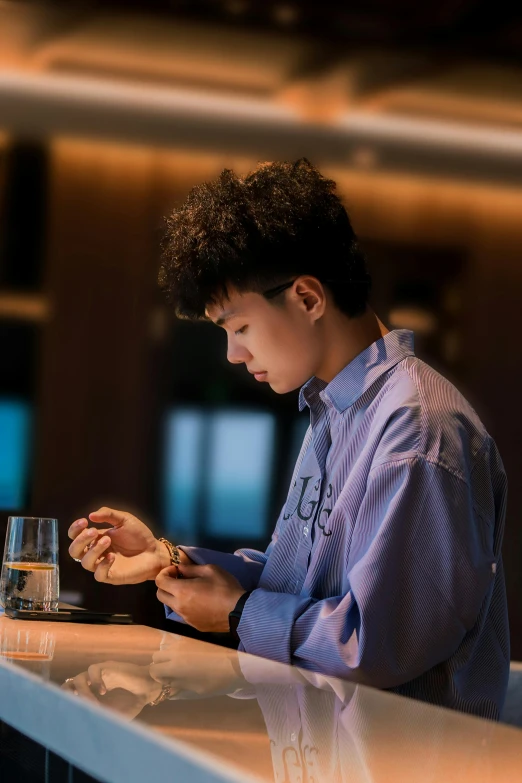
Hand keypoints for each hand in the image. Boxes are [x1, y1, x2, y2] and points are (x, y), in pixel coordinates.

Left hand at [62, 661, 160, 719]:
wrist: (148, 689)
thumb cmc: (131, 703)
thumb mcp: (115, 716)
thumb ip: (102, 720)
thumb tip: (89, 734)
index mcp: (90, 695)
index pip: (69, 696)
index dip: (67, 705)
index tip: (76, 717)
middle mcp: (90, 684)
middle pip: (68, 685)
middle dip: (68, 697)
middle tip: (78, 709)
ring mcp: (98, 675)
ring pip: (78, 678)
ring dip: (83, 693)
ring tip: (95, 705)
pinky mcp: (107, 667)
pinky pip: (92, 669)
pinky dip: (95, 681)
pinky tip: (104, 691)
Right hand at [67, 506, 189, 583]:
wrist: (154, 550)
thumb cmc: (139, 535)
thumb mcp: (124, 519)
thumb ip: (109, 514)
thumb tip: (91, 515)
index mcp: (96, 538)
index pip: (75, 536)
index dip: (75, 529)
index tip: (84, 521)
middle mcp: (96, 552)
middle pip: (74, 551)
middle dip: (81, 540)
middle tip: (94, 532)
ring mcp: (102, 565)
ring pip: (85, 563)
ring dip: (94, 550)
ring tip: (108, 540)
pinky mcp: (111, 576)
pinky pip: (98, 575)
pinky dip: (102, 565)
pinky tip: (112, 556)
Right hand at [149, 635, 244, 697]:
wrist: (234, 663)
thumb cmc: (215, 681)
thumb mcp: (196, 689)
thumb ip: (178, 688)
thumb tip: (167, 689)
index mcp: (174, 667)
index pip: (154, 669)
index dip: (158, 677)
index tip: (167, 681)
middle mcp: (175, 652)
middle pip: (156, 656)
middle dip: (160, 665)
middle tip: (172, 673)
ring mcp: (183, 642)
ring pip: (165, 647)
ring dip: (168, 656)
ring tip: (180, 664)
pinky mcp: (191, 638)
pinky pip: (177, 642)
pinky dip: (177, 649)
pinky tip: (188, 657)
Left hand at [155, 563, 244, 632]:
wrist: (238, 611)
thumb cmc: (224, 587)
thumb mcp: (210, 570)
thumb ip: (191, 568)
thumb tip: (179, 568)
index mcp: (181, 591)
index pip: (159, 582)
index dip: (165, 573)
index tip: (176, 570)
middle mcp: (179, 606)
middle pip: (160, 595)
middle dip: (166, 585)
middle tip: (179, 579)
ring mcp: (185, 618)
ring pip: (171, 606)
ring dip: (175, 596)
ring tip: (191, 591)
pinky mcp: (193, 625)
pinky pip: (182, 614)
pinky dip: (185, 606)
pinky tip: (200, 602)